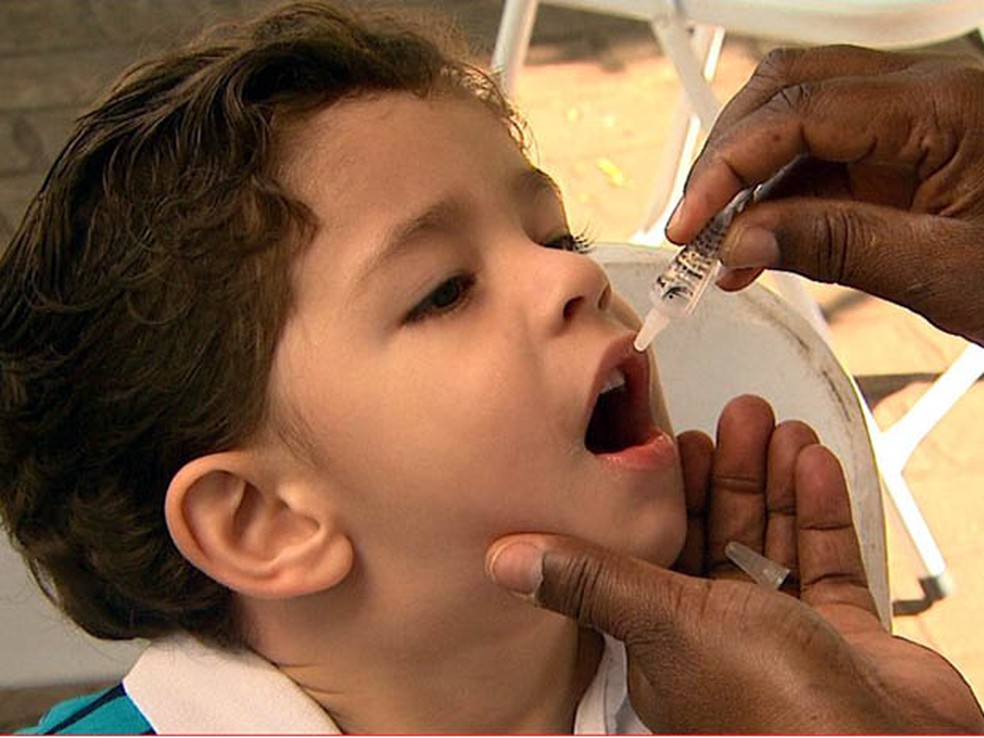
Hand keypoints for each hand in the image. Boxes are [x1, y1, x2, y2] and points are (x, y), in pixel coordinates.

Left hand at [485, 395, 983, 732]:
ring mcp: (786, 633)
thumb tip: (503, 559)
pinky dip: (819, 510)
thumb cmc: (773, 712)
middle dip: (732, 471)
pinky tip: (814, 465)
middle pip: (723, 533)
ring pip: (774, 539)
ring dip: (776, 480)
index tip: (679, 437)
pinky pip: (824, 560)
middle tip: (742, 414)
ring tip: (779, 427)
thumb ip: (592, 581)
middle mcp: (724, 636)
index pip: (660, 546)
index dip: (671, 491)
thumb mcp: (667, 626)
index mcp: (667, 638)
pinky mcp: (842, 632)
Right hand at [665, 46, 983, 344]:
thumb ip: (835, 247)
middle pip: (787, 89)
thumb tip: (743, 242)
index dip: (729, 165)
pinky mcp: (898, 151)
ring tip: (717, 245)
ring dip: (744, 177)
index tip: (690, 224)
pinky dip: (774, 198)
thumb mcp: (945, 273)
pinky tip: (753, 245)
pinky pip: (817, 157)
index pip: (802, 110)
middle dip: (726, 157)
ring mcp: (907, 120)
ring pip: (793, 116)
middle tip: (693, 228)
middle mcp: (920, 95)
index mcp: (943, 109)